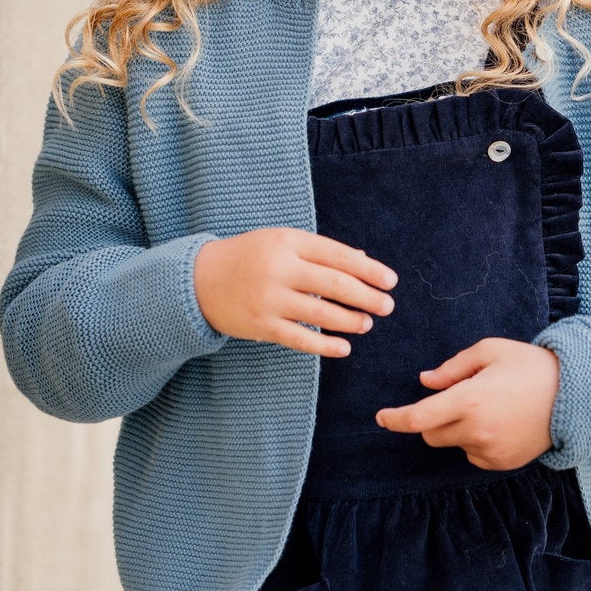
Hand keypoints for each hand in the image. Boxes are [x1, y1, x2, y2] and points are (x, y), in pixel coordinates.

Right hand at [193, 229, 396, 356]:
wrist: (199, 280)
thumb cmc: (250, 257)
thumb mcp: (282, 242)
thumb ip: (320, 251)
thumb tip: (363, 261)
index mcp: (288, 242)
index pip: (338, 256)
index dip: (369, 270)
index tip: (391, 281)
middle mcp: (280, 269)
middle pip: (335, 285)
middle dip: (367, 297)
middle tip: (387, 306)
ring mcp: (269, 299)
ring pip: (321, 314)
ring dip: (350, 321)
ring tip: (367, 324)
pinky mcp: (261, 325)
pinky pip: (300, 338)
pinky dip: (325, 345)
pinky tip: (344, 348)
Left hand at [374, 337, 560, 470]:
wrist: (576, 395)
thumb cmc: (530, 365)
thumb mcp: (490, 351)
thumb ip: (452, 368)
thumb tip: (425, 382)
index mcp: (468, 400)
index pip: (418, 418)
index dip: (395, 420)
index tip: (381, 417)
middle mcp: (476, 430)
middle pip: (431, 435)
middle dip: (432, 419)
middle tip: (458, 397)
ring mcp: (489, 451)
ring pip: (453, 444)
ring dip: (457, 428)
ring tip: (490, 407)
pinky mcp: (501, 463)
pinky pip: (473, 454)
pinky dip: (476, 440)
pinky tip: (501, 422)